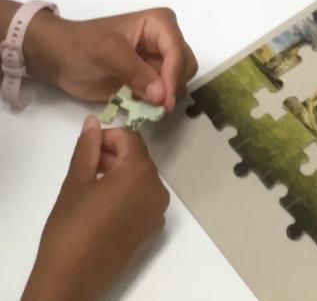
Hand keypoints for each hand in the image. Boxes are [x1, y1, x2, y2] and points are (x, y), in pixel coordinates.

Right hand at [22, 118, 168, 300]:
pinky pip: (143, 202)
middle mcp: (158, 189)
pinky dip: (128, 196)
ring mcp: (158, 213)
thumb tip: (93, 122)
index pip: (130, 139)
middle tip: (87, 166)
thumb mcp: (76, 182)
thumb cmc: (71, 227)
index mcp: (141, 172)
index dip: (109, 137)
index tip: (89, 146)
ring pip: (142, 180)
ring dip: (121, 176)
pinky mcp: (152, 233)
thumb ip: (88, 147)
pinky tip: (103, 207)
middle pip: (138, 159)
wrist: (71, 280)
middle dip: (115, 156)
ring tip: (93, 186)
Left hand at [23, 8, 196, 110]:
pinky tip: (140, 108)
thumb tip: (162, 95)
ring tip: (145, 107)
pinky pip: (163, 94)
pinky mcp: (147, 80)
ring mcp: (156, 61)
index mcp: (159, 24)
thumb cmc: (82, 46)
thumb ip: (135, 72)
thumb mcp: (107, 53)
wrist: (60, 58)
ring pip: (177, 81)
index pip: (177, 50)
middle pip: (184, 65)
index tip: (165, 102)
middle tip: (158, 108)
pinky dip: (156, 104)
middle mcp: (164, 40)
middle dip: (174, 86)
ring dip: (166, 97)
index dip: (174, 76)